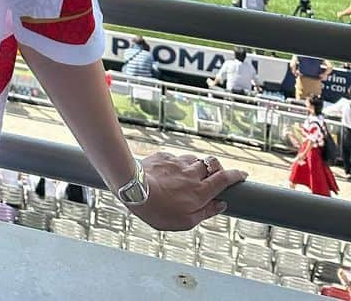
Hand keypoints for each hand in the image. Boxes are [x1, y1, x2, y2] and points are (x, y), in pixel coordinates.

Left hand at [129, 152, 246, 231]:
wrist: (134, 188)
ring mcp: (177, 162)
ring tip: (188, 178)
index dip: (236, 175)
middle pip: (212, 164)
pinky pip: (176, 158)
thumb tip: (221, 205)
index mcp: (200, 191)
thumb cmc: (159, 210)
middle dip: (217, 168)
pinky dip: (178, 165)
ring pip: (194, 159)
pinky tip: (170, 174)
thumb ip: (206, 212)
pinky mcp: (164, 156)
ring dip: (196, 166)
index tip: (243, 174)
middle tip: (215, 176)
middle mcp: (192, 173)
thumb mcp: (185, 222)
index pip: (224, 179)